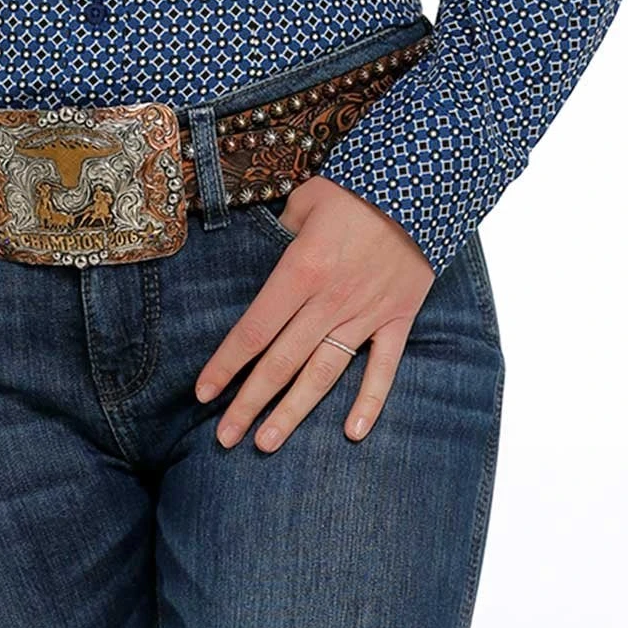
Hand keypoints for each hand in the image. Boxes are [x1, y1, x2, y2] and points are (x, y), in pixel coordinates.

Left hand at [194, 177, 434, 449]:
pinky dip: (370, 402)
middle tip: (225, 438)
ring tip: (267, 443)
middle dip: (249, 403)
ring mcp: (366, 314)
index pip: (254, 329)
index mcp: (301, 270)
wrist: (422, 185)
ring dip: (294, 412)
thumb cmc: (356, 188)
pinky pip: (384, 368)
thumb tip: (268, 250)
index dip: (226, 364)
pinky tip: (352, 433)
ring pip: (323, 373)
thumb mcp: (306, 200)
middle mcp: (330, 300)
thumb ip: (282, 231)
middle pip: (281, 362)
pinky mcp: (398, 318)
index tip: (204, 393)